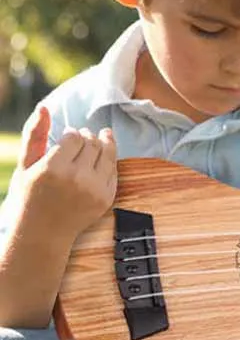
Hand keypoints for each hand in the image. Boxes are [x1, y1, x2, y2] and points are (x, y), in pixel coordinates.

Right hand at [17, 106, 117, 237]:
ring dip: (104, 144)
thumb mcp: (26, 165)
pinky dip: (109, 162)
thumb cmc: (29, 196)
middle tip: (83, 137)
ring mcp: (94, 190)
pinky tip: (101, 159)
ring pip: (108, 154)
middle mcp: (76, 179)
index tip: (68, 136)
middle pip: (93, 143)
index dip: (72, 133)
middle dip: (88, 137)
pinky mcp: (106, 199)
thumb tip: (44, 107)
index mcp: (53, 169)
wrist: (42, 233)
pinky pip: (113, 171)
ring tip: (99, 139)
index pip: (75, 137)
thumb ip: (34, 134)